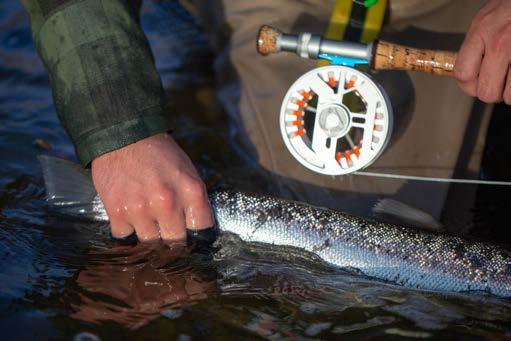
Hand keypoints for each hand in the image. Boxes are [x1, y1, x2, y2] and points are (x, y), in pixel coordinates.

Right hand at [91, 133, 212, 240]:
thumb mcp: (188, 172)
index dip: (197, 235)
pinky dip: (127, 231)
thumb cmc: (160, 155)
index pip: (202, 230)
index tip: (191, 235)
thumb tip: (198, 231)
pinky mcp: (117, 212)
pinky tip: (129, 215)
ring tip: (146, 217)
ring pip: (150, 243)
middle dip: (172, 237)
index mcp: (191, 191)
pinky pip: (125, 238)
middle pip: (176, 242)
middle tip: (166, 228)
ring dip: (149, 234)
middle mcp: (167, 203)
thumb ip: (196, 202)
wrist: (123, 136)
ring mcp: (140, 209)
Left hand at [454, 0, 510, 103]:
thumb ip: (478, 45)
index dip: (471, 86)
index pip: (462, 74)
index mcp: (482, 30)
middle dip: (495, 92)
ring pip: (510, 96)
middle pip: (487, 92)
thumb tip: (469, 76)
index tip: (480, 82)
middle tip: (503, 83)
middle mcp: (500, 40)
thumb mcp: (489, 18)